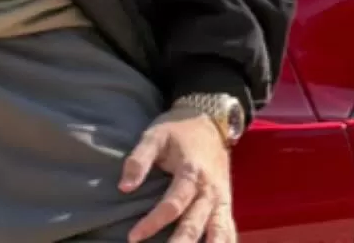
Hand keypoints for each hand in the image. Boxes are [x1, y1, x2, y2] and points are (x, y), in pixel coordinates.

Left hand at [119, 108, 234, 242]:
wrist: (208, 122)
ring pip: (219, 233)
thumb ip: (138, 160)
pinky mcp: (226, 205)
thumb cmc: (177, 131)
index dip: (153, 222)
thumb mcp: (154, 136)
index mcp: (192, 172)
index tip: (133, 237)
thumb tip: (124, 187)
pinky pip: (229, 231)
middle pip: (196, 224)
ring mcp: (221, 200)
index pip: (173, 205)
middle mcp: (210, 190)